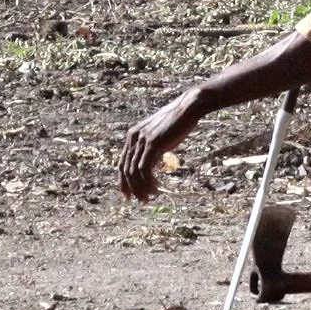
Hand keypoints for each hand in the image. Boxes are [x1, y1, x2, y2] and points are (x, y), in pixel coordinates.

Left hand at [118, 87, 201, 201]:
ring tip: (151, 197)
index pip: (122, 163)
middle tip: (141, 201)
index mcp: (132, 135)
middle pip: (126, 170)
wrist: (188, 108)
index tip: (129, 196)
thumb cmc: (177, 122)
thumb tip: (152, 162)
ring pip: (135, 172)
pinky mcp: (152, 143)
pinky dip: (149, 182)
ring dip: (142, 188)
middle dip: (132, 188)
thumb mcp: (160, 135)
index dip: (124, 182)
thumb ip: (152, 146)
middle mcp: (133, 137)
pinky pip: (145, 169)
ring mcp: (142, 140)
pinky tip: (157, 188)